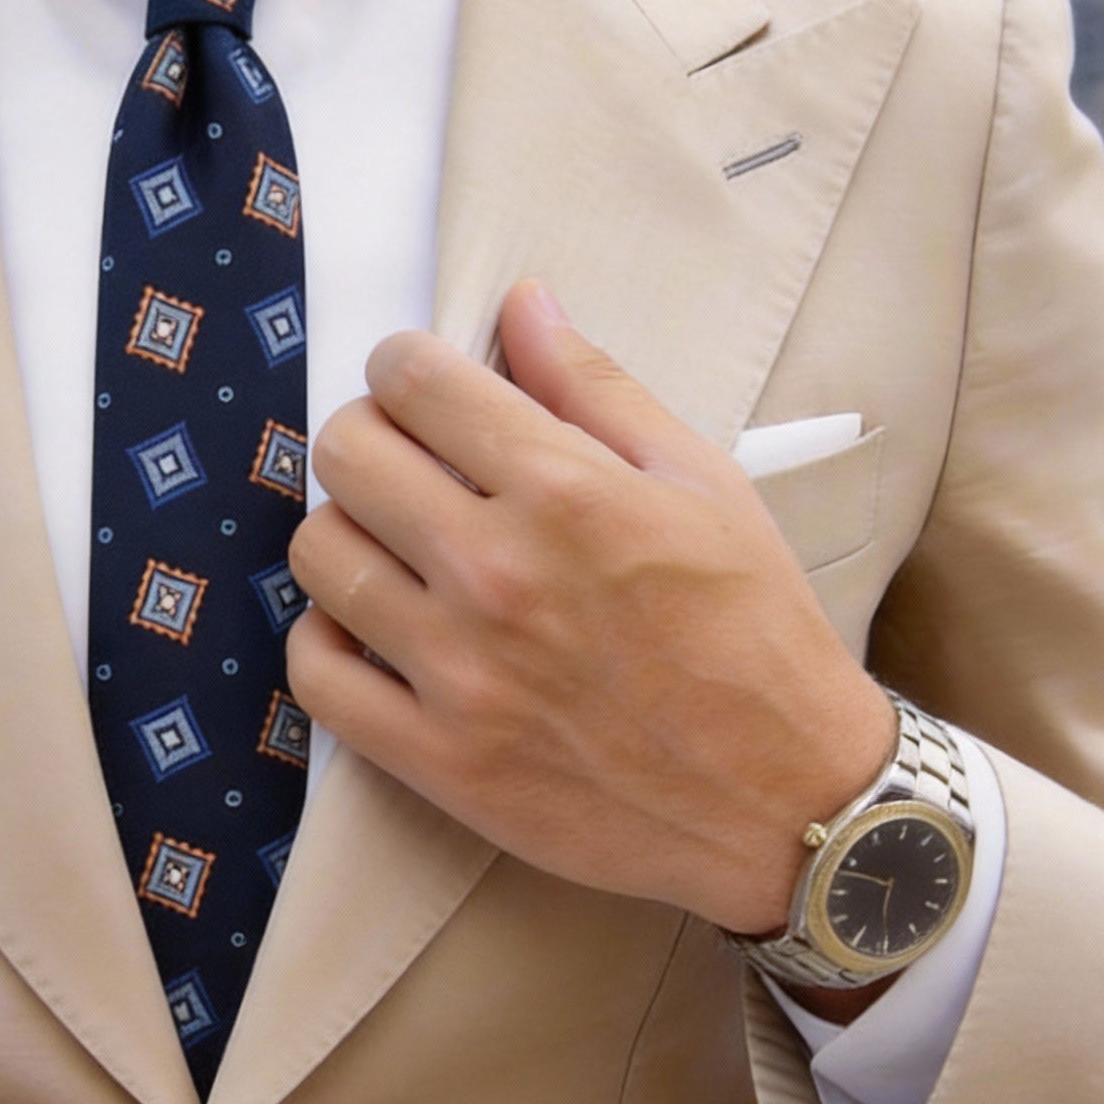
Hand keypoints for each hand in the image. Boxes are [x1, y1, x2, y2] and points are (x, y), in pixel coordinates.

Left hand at [285, 281, 894, 935]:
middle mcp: (497, 574)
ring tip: (394, 549)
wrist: (788, 802)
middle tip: (406, 463)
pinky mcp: (437, 759)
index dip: (404, 366)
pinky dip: (326, 640)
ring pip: (317, 555)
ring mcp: (458, 672)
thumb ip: (598, 389)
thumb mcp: (704, 485)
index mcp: (566, 493)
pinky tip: (372, 629)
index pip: (414, 381)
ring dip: (345, 534)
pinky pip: (315, 673)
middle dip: (367, 437)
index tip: (420, 387)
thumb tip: (521, 302)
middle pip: (346, 455)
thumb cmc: (755, 633)